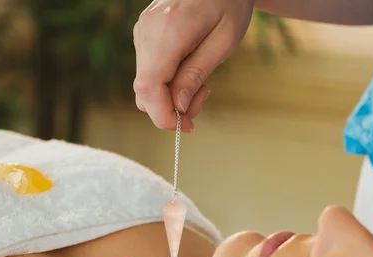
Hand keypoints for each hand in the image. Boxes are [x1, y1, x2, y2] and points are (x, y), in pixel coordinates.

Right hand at [134, 0, 253, 131]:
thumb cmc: (229, 3)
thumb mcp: (224, 41)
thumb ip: (197, 74)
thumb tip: (178, 106)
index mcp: (167, 32)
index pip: (149, 87)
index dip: (162, 115)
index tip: (185, 127)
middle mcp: (147, 32)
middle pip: (144, 90)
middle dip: (171, 109)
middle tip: (201, 105)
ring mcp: (142, 32)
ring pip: (146, 83)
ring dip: (172, 96)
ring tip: (203, 85)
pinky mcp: (145, 34)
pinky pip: (150, 70)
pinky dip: (168, 82)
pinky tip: (191, 72)